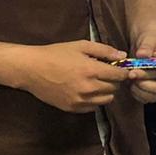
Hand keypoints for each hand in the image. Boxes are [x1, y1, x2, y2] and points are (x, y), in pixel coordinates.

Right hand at [14, 40, 129, 112]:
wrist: (32, 69)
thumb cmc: (56, 54)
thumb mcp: (81, 46)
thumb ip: (104, 50)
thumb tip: (123, 56)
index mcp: (92, 71)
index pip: (119, 76)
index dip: (123, 72)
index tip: (121, 69)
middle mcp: (88, 88)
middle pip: (114, 88)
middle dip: (114, 80)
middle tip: (106, 73)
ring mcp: (80, 100)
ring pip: (106, 100)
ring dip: (106, 91)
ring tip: (97, 82)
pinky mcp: (72, 108)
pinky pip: (93, 107)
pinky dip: (94, 100)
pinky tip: (87, 90)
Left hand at [128, 30, 155, 103]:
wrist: (145, 43)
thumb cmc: (149, 39)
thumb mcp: (148, 39)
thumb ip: (146, 46)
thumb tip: (143, 54)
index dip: (147, 75)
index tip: (132, 72)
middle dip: (143, 85)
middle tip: (130, 77)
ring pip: (153, 96)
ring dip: (139, 91)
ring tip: (129, 80)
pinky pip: (147, 98)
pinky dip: (137, 94)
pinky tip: (131, 84)